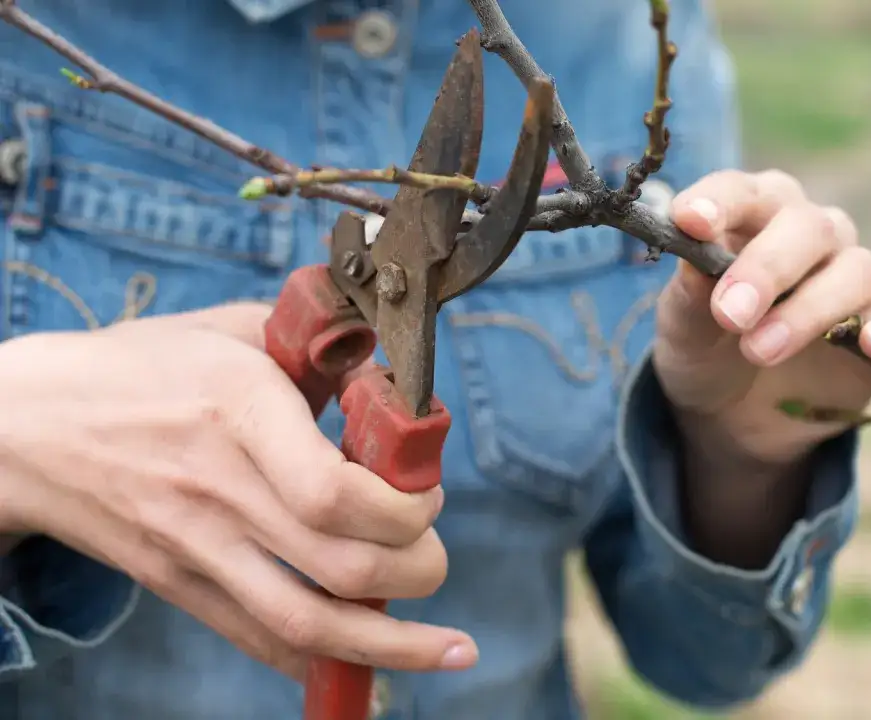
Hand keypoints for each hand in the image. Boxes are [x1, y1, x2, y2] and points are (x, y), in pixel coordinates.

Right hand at [0, 303, 474, 680]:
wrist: (29, 427)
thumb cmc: (142, 367)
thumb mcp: (236, 330)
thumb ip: (321, 347)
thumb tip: (395, 380)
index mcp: (239, 411)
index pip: (332, 494)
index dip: (402, 508)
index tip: (426, 494)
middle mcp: (220, 489)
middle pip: (342, 568)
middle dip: (418, 570)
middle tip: (433, 551)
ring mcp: (197, 547)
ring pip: (307, 626)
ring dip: (392, 646)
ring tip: (448, 648)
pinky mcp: (180, 584)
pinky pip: (260, 638)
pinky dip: (321, 658)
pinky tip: (369, 658)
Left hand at [654, 169, 870, 464]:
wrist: (730, 415)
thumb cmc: (704, 348)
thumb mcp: (680, 328)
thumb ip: (689, 294)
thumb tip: (695, 258)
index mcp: (754, 215)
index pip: (742, 191)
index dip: (719, 201)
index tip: (690, 222)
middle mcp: (811, 235)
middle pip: (808, 227)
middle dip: (767, 267)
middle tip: (731, 314)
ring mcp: (852, 281)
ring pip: (857, 270)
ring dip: (809, 310)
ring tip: (758, 351)